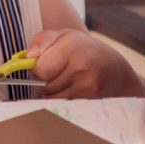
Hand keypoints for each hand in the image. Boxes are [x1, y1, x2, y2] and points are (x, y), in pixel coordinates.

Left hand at [28, 28, 143, 99]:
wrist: (117, 73)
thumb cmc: (85, 52)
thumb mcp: (65, 36)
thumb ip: (42, 41)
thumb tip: (27, 58)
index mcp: (71, 44)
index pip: (39, 69)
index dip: (38, 69)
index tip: (46, 65)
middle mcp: (81, 65)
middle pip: (44, 86)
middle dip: (45, 82)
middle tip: (59, 74)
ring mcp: (87, 85)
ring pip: (52, 99)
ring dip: (53, 94)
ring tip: (67, 82)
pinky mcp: (91, 100)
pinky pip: (63, 106)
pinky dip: (63, 101)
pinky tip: (74, 92)